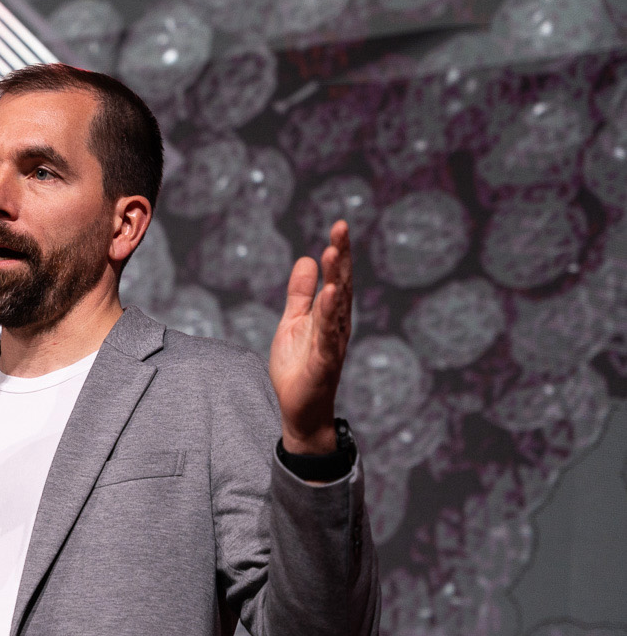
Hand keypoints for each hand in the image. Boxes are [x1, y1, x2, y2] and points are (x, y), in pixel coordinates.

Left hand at [269, 220, 352, 454]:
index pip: (336, 277)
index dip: (339, 252)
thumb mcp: (293, 322)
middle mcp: (337, 325)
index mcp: (330, 314)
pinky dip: (329, 316)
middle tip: (341, 227)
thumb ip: (300, 293)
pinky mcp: (324, 362)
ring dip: (336, 280)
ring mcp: (333, 344)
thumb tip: (308, 259)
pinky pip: (328, 336)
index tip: (339, 225)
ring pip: (337, 308)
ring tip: (333, 253)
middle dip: (341, 257)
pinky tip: (329, 296)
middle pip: (341, 285)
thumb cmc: (299, 367)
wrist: (299, 410)